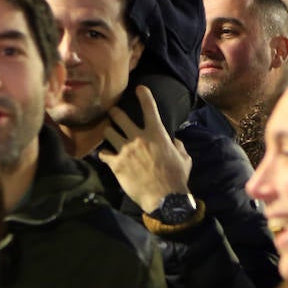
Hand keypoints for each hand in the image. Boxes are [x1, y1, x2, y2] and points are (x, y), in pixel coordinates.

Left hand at [98, 86, 193, 214]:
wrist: (164, 199)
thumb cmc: (176, 178)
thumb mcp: (184, 158)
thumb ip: (178, 145)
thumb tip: (173, 141)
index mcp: (157, 134)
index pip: (149, 108)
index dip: (143, 95)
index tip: (139, 88)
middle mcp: (139, 138)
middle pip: (119, 117)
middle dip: (114, 112)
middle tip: (113, 111)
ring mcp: (126, 150)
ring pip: (108, 132)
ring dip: (108, 132)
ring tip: (109, 134)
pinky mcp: (116, 164)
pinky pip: (104, 154)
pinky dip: (104, 154)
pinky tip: (106, 155)